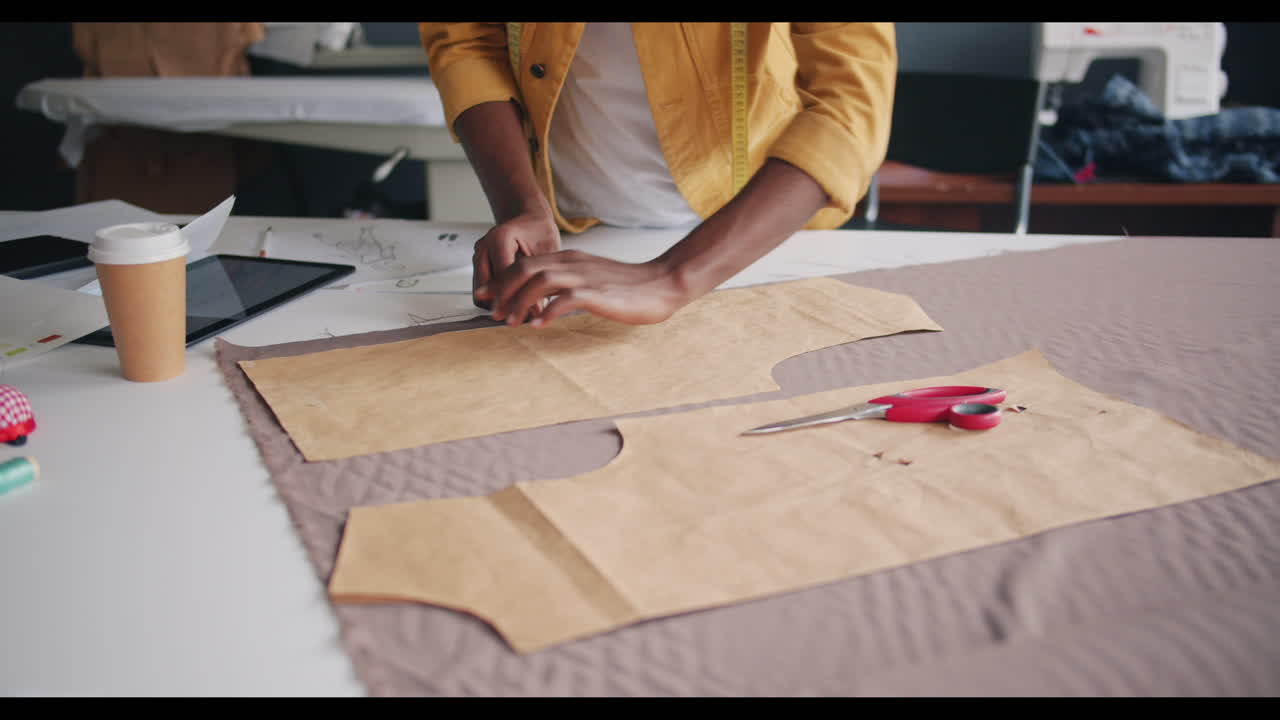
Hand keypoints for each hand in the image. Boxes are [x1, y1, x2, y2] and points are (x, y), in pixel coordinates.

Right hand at [472, 213, 560, 309]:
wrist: (527, 221)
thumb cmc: (540, 233)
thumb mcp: (547, 252)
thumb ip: (540, 278)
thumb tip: (537, 310)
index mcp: (499, 238)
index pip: (505, 277)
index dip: (520, 298)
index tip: (535, 312)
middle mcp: (483, 247)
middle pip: (487, 289)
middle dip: (506, 306)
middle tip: (526, 318)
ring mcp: (478, 257)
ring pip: (481, 294)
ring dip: (499, 306)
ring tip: (522, 314)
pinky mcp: (478, 266)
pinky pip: (482, 292)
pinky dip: (497, 301)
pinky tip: (515, 305)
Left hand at [488, 250, 690, 327]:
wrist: (663, 282)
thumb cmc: (629, 286)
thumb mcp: (592, 277)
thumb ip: (568, 283)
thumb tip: (545, 299)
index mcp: (569, 258)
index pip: (525, 263)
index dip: (502, 280)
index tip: (488, 298)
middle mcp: (572, 263)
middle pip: (524, 268)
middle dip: (503, 291)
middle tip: (493, 313)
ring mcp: (585, 276)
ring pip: (539, 281)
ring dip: (520, 302)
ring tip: (511, 322)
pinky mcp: (598, 293)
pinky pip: (565, 299)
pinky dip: (547, 312)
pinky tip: (538, 325)